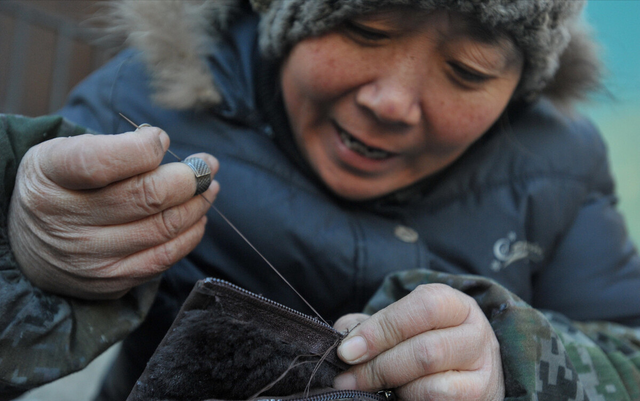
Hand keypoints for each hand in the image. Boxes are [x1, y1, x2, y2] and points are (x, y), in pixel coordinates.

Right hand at [8, 126, 218, 299]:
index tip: (161, 140)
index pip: (100, 162)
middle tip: (207, 165)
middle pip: (145, 196)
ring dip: (198, 204)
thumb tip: (162, 145)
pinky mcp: (111, 281)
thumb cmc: (60, 187)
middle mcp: (66, 222)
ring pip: (164, 227)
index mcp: (50, 177)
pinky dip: (191, 234)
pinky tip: (198, 216)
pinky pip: (165, 257)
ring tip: (209, 187)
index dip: (143, 149)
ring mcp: (90, 257)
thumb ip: (111, 146)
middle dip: (190, 177)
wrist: (30, 244)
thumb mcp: (64, 153)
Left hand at [333, 284, 503, 400]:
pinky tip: (396, 395)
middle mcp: (475, 333)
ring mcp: (482, 369)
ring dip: (392, 387)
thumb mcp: (402, 323)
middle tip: (346, 377)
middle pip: (425, 351)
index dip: (381, 329)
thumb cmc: (424, 339)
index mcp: (454, 304)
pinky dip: (408, 400)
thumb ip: (371, 324)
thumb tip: (346, 336)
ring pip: (431, 383)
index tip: (346, 350)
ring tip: (368, 387)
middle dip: (377, 366)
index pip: (423, 307)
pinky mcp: (479, 397)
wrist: (466, 370)